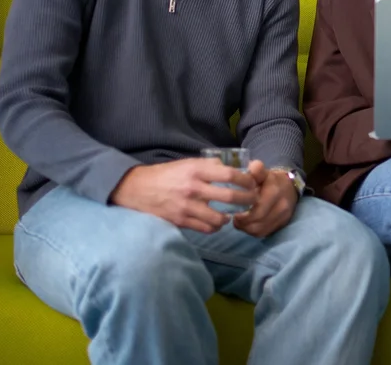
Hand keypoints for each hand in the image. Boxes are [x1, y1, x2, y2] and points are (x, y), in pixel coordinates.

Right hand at [110, 158, 257, 233]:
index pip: (230, 174)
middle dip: (247, 200)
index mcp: (196, 170)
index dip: (246, 180)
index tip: (253, 184)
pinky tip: (216, 223)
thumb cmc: (166, 174)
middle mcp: (193, 188)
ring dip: (229, 217)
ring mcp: (187, 206)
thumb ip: (208, 166)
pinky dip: (214, 227)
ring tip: (232, 215)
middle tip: (253, 201)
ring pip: (219, 217)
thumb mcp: (186, 163)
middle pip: (230, 196)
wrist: (137, 189)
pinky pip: (205, 228)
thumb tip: (230, 168)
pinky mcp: (181, 221)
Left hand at [232, 160, 299, 237]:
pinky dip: (254, 231)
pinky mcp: (282, 224)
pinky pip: (265, 233)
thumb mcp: (263, 172)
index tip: (234, 213)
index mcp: (275, 191)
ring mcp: (283, 217)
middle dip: (244, 223)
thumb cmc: (270, 180)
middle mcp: (281, 206)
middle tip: (235, 219)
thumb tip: (253, 166)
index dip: (244, 215)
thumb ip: (257, 170)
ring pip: (261, 230)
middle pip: (258, 222)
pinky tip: (249, 225)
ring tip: (241, 222)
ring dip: (247, 229)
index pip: (258, 210)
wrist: (289, 186)